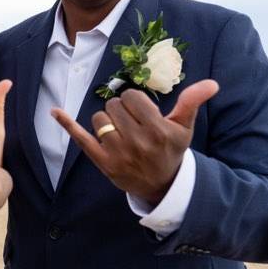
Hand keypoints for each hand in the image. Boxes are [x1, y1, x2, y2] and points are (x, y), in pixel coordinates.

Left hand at [52, 80, 218, 204]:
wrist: (161, 185)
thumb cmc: (171, 150)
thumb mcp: (183, 127)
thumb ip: (192, 102)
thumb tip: (212, 83)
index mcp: (157, 130)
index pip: (132, 98)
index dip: (134, 102)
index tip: (142, 112)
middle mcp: (137, 142)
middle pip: (114, 106)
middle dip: (121, 110)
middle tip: (132, 124)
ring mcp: (117, 153)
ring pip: (99, 118)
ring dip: (107, 121)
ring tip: (121, 132)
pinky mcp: (102, 162)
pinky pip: (81, 138)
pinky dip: (67, 124)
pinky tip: (55, 112)